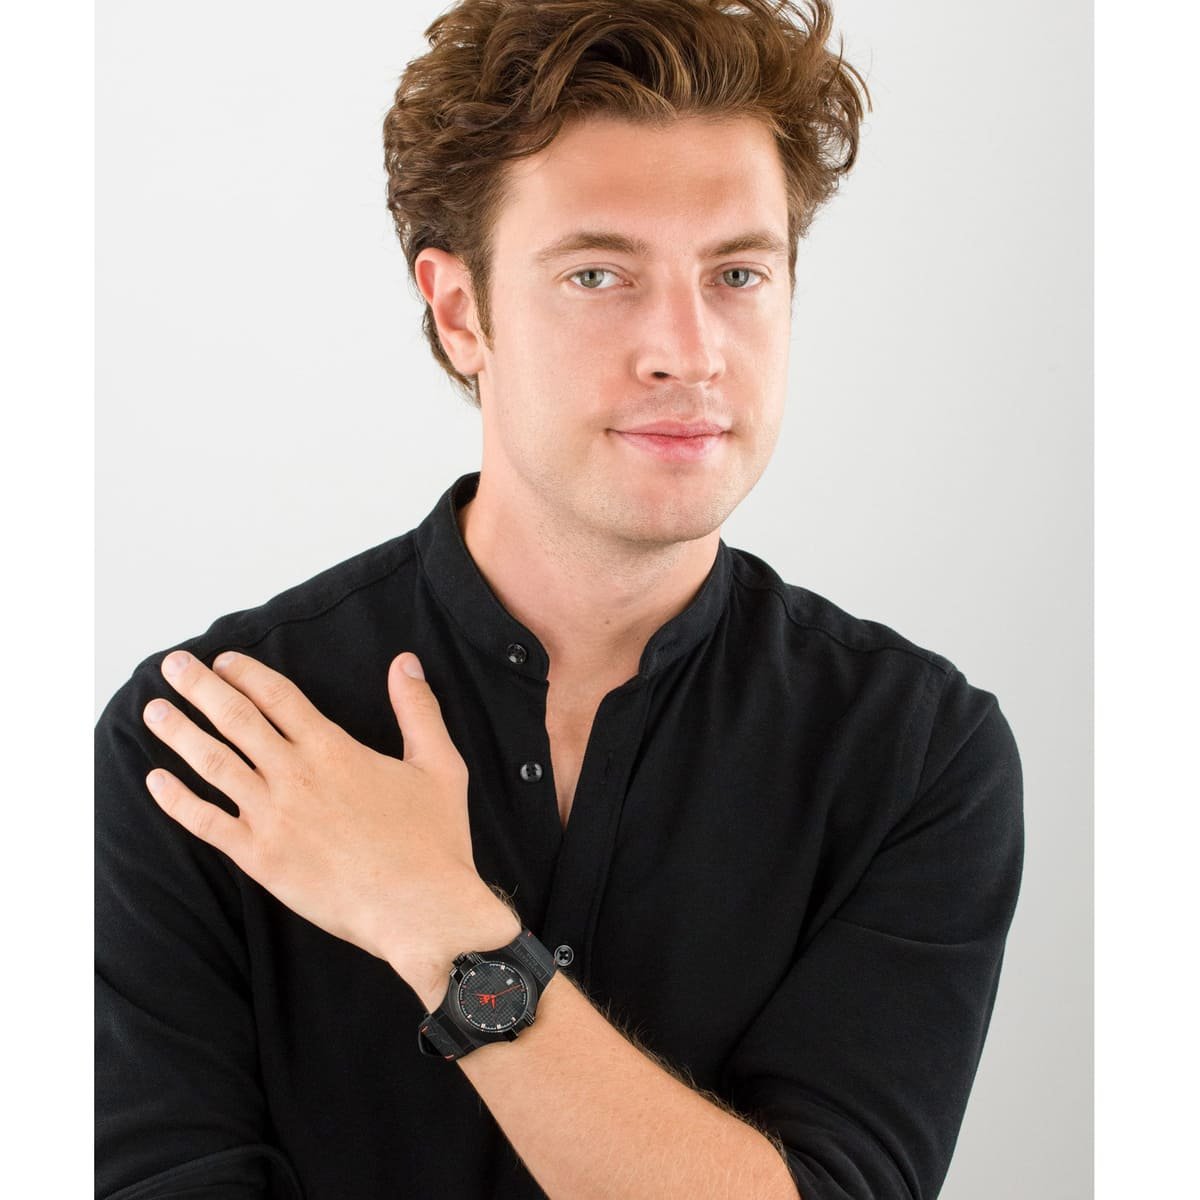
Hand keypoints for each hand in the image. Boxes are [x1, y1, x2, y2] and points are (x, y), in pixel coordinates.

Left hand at [140, 647, 518, 1000]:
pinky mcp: (261, 858)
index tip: (223, 660)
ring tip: (154, 711)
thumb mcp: (439, 764)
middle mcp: (295, 776)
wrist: (420, 908)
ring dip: (180, 733)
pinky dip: (177, 801)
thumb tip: (406, 663)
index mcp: (333, 749)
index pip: (278, 697)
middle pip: (235, 719)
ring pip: (213, 764)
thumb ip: (418, 709)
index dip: (247, 674)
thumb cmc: (434, 840)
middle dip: (200, 687)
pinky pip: (206, 824)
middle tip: (173, 666)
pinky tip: (156, 781)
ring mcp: (272, 817)